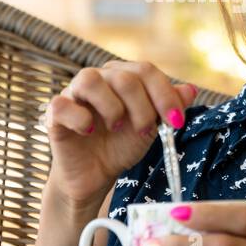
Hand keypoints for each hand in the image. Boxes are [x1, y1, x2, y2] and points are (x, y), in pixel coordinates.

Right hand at [43, 60, 197, 211]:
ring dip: (111, 106)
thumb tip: (190, 89)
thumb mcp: (151, 128)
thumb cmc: (121, 146)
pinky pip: (63, 103)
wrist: (94, 175)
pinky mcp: (55, 114)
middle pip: (124, 77)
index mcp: (122, 76)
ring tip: (117, 127)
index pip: (146, 70)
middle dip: (142, 107)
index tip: (176, 121)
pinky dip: (80, 118)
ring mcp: (74, 93)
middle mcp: (99, 78)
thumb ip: (168, 108)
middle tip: (144, 131)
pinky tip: (90, 131)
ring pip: (90, 79)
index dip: (165, 94)